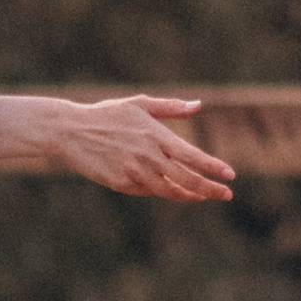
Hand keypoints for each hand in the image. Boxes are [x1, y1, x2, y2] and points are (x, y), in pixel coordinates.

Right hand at [0, 92, 236, 203]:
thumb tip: (198, 105)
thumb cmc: (106, 114)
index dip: (213, 167)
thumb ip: (170, 107)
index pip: (192, 156)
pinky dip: (162, 190)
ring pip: (170, 190)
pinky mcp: (121, 184)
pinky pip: (148, 190)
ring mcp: (134, 172)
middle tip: (227, 193)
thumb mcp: (138, 105)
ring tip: (203, 195)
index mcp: (155, 135)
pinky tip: (172, 189)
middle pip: (187, 179)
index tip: (231, 175)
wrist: (69, 130)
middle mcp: (148, 156)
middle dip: (210, 188)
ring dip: (190, 195)